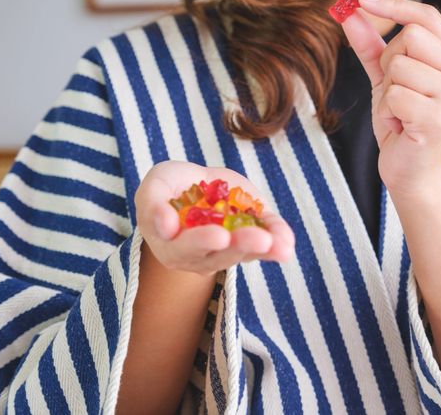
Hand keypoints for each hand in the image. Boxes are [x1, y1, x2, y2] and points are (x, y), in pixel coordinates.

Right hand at [134, 160, 294, 276]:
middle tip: (258, 239)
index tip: (218, 235)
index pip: (184, 248)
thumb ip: (153, 204)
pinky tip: (287, 243)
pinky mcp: (251, 239)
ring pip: (245, 252)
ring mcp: (227, 250)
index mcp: (171, 246)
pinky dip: (278, 241)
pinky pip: (265, 244)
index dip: (200, 242)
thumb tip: (166, 227)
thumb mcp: (154, 186)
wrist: (192, 185)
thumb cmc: (167, 189)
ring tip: (279, 245)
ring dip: (264, 248)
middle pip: (219, 255)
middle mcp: (200, 256)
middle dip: (240, 246)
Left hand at [339, 0, 440, 194]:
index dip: (392, 5)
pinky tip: (400, 127)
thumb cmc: (401, 122)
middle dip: (389, 63)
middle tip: (396, 92)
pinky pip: (394, 95)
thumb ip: (371, 45)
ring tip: (399, 112)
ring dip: (386, 92)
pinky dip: (386, 112)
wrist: (410, 171)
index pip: (426, 16)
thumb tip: (348, 10)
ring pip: (399, 65)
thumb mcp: (385, 78)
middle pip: (410, 36)